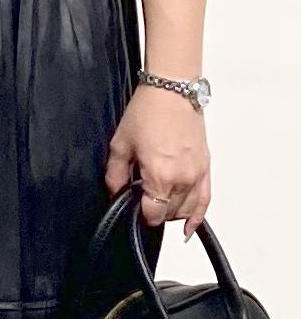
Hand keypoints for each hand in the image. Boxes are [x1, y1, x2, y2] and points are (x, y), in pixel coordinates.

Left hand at [104, 83, 210, 241]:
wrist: (172, 90)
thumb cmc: (149, 110)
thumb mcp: (121, 144)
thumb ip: (115, 174)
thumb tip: (115, 192)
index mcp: (161, 176)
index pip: (152, 214)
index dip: (139, 214)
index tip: (132, 206)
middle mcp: (183, 180)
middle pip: (169, 214)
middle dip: (154, 210)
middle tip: (142, 197)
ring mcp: (197, 175)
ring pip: (186, 211)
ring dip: (172, 213)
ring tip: (159, 204)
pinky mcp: (205, 168)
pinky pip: (205, 201)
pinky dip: (198, 217)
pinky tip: (190, 228)